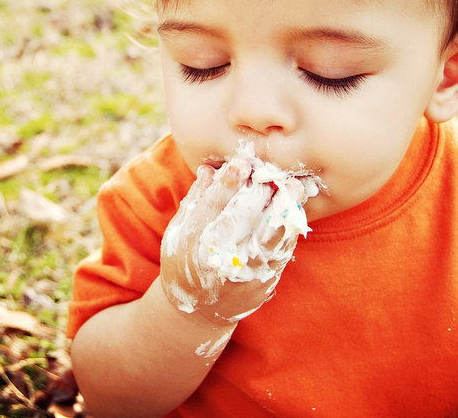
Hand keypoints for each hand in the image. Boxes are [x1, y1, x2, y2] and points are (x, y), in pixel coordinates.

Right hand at [160, 154, 311, 324]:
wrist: (199, 312)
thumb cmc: (186, 261)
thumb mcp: (179, 231)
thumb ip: (195, 201)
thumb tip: (209, 168)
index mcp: (192, 243)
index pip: (211, 207)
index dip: (227, 184)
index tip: (242, 163)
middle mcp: (216, 260)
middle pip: (241, 220)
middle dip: (259, 193)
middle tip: (273, 170)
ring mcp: (242, 274)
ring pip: (267, 237)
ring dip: (283, 209)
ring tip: (294, 186)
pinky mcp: (262, 282)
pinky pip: (280, 252)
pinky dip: (289, 230)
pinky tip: (296, 210)